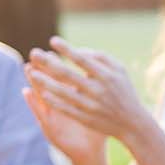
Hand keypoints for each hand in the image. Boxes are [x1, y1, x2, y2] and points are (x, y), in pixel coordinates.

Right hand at [22, 63, 105, 164]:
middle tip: (36, 54)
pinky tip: (26, 91)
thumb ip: (95, 96)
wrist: (90, 155)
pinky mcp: (48, 129)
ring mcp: (52, 117)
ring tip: (28, 68)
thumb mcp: (95, 112)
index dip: (56, 66)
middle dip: (42, 69)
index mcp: (70, 102)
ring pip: (40, 96)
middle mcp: (58, 108)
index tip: (54, 51)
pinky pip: (39, 113)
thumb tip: (98, 76)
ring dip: (33, 82)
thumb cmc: (95, 133)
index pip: (61, 80)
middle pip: (49, 84)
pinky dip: (32, 102)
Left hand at [25, 38, 153, 144]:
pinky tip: (41, 92)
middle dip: (48, 63)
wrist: (133, 123)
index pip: (83, 60)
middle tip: (34, 52)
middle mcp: (98, 90)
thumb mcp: (120, 71)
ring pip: (63, 92)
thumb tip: (78, 50)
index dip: (67, 50)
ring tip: (31, 71)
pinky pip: (65, 108)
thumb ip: (101, 57)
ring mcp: (90, 105)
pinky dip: (53, 100)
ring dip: (45, 81)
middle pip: (68, 75)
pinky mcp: (85, 118)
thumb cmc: (123, 91)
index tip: (52, 40)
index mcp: (107, 76)